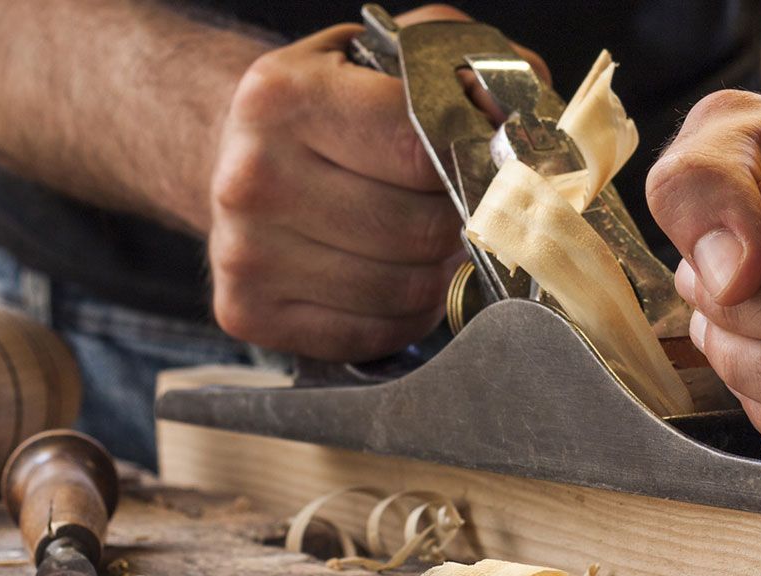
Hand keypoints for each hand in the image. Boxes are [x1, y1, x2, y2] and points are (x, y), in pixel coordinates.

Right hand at [209, 6, 543, 361]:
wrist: (233, 151)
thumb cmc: (332, 106)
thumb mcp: (389, 56)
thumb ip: (468, 71)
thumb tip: (528, 127)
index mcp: (282, 97)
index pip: (423, 149)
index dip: (475, 164)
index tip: (491, 166)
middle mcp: (251, 177)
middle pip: (418, 230)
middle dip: (459, 224)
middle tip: (462, 209)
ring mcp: (245, 254)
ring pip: (404, 291)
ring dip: (438, 273)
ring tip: (429, 243)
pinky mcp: (249, 313)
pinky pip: (374, 333)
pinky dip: (404, 315)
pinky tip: (393, 276)